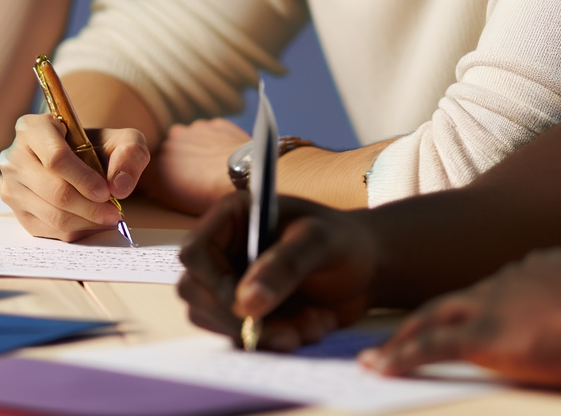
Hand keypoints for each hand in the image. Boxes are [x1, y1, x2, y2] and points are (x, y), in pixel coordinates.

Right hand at [0, 114, 149, 240]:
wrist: (78, 158)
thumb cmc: (97, 145)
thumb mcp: (121, 138)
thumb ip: (130, 152)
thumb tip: (119, 186)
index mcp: (32, 128)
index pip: (56, 158)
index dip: (84, 179)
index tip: (106, 192)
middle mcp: (14, 156)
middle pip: (53, 191)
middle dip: (89, 206)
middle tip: (113, 213)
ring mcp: (11, 185)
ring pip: (51, 214)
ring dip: (85, 221)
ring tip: (107, 218)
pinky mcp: (16, 211)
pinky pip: (47, 229)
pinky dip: (74, 230)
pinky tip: (91, 222)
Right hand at [141, 118, 249, 214]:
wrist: (246, 176)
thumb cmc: (210, 196)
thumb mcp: (175, 200)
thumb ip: (158, 186)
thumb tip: (151, 182)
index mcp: (158, 160)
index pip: (150, 165)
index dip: (159, 174)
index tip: (168, 182)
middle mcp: (171, 140)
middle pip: (169, 149)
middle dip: (177, 159)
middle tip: (193, 176)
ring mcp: (195, 129)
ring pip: (190, 138)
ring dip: (196, 148)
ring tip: (211, 166)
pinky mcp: (216, 124)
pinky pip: (212, 132)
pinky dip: (215, 141)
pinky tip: (224, 156)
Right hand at [178, 192, 381, 350]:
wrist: (365, 268)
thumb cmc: (342, 240)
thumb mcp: (320, 242)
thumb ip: (285, 265)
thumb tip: (246, 303)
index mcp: (232, 218)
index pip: (195, 251)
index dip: (213, 282)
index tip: (250, 305)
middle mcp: (224, 250)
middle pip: (196, 292)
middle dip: (241, 320)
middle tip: (291, 332)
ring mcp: (232, 283)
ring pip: (216, 320)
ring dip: (263, 334)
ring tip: (312, 324)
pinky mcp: (246, 312)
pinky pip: (240, 337)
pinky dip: (274, 342)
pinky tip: (312, 328)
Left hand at [369, 249, 560, 386]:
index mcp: (535, 269)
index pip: (499, 287)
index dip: (480, 303)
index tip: (470, 317)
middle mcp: (503, 282)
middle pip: (454, 299)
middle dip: (428, 317)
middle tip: (403, 331)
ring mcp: (488, 307)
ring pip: (432, 319)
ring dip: (402, 338)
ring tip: (377, 356)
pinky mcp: (479, 337)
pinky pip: (429, 348)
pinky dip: (399, 358)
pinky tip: (377, 367)